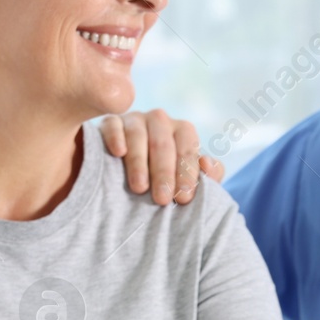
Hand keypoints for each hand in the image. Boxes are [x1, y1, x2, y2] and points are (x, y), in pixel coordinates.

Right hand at [99, 109, 224, 204]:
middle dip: (164, 173)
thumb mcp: (190, 180)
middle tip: (162, 199)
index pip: (187, 149)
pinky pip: (113, 126)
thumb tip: (207, 163)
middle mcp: (160, 120)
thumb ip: (209, 175)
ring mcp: (134, 120)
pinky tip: (118, 153)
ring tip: (140, 188)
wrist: (132, 178)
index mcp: (183, 131)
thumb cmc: (168, 181)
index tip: (184, 198)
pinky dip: (116, 138)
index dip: (186, 174)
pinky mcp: (111, 122)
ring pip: (138, 135)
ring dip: (139, 163)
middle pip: (163, 143)